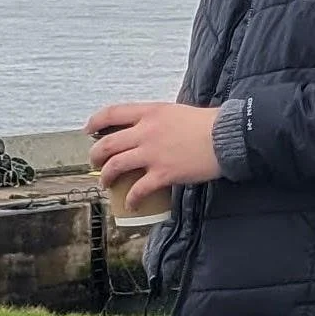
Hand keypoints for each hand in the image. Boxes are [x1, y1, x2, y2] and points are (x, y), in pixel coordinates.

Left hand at [88, 99, 223, 204]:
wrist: (226, 137)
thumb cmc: (206, 124)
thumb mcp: (176, 112)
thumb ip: (157, 119)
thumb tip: (148, 129)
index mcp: (149, 112)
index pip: (112, 113)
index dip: (95, 122)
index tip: (89, 130)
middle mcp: (145, 132)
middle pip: (107, 144)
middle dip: (96, 156)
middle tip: (96, 163)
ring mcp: (152, 154)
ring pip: (116, 166)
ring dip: (106, 177)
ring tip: (106, 183)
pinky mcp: (163, 174)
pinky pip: (138, 189)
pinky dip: (131, 199)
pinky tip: (131, 204)